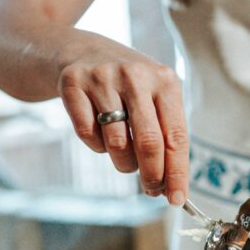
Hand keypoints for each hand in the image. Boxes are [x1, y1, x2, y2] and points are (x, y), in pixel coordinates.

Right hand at [58, 52, 187, 204]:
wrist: (81, 50)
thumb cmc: (128, 85)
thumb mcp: (155, 98)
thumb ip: (165, 136)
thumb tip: (171, 185)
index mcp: (165, 81)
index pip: (176, 136)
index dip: (177, 172)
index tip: (177, 198)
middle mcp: (136, 76)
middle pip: (149, 143)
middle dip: (152, 175)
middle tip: (151, 191)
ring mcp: (102, 78)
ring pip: (117, 143)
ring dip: (123, 162)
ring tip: (125, 156)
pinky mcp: (72, 83)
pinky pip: (87, 135)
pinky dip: (96, 145)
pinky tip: (100, 134)